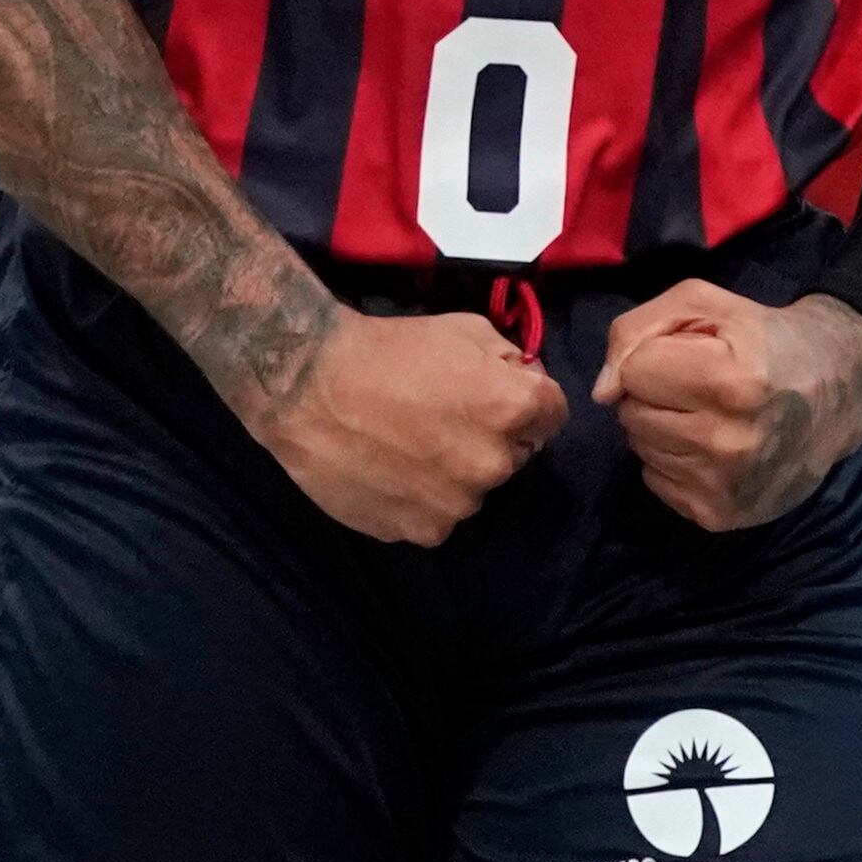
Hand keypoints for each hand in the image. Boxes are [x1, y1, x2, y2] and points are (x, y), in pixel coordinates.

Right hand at [262, 308, 567, 545]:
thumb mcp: (462, 330)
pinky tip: (391, 470)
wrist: (308, 386)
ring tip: (409, 445)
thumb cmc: (387, 350)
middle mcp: (492, 464)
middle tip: (443, 418)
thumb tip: (528, 383)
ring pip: (473, 489)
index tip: (499, 396)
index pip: (554, 415)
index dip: (530, 403)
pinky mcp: (419, 531)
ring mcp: (455, 504)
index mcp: (510, 409)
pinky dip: (422, 499)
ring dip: (455, 472)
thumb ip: (510, 359)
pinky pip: (437, 516)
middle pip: (514, 455)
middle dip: (492, 438)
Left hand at [597, 285, 861, 532]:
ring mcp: (724, 487)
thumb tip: (602, 393)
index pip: (633, 373)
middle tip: (700, 385)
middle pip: (632, 415)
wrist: (838, 389)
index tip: (693, 355)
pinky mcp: (720, 516)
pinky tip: (712, 445)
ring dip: (663, 427)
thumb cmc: (763, 339)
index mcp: (729, 383)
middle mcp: (727, 443)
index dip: (655, 356)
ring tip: (708, 413)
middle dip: (655, 394)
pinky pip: (657, 481)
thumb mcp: (702, 304)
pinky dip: (674, 460)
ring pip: (641, 450)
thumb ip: (636, 331)